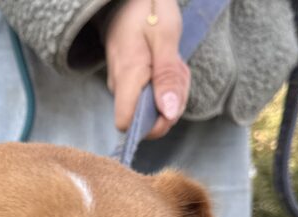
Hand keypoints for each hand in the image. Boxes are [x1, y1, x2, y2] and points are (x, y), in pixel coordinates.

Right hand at [105, 0, 189, 139]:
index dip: (152, 125)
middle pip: (147, 120)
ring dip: (172, 90)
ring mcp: (123, 84)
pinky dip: (167, 83)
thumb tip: (168, 114)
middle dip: (171, 104)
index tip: (170, 103)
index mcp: (127, 77)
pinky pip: (152, 94)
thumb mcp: (165, 37)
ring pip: (153, 107)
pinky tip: (169, 63)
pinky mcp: (130, 81)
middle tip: (178, 71)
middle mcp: (120, 86)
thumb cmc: (148, 8)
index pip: (128, 125)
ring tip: (174, 62)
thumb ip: (167, 78)